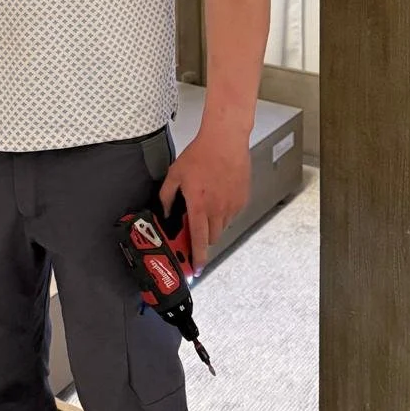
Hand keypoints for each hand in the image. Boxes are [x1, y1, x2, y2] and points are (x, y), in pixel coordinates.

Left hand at [159, 120, 250, 266]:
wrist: (225, 141)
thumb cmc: (201, 154)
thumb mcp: (175, 174)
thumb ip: (167, 196)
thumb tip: (166, 211)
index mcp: (199, 206)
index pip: (198, 240)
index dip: (198, 258)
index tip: (196, 269)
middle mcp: (218, 210)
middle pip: (212, 237)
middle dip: (203, 237)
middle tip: (195, 224)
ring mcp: (232, 205)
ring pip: (223, 226)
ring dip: (213, 223)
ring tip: (207, 202)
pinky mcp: (242, 199)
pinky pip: (232, 214)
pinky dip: (224, 212)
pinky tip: (218, 194)